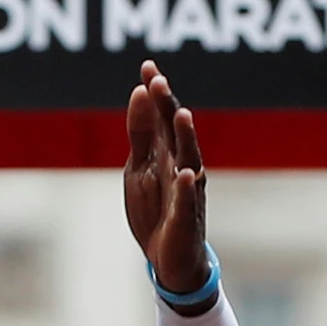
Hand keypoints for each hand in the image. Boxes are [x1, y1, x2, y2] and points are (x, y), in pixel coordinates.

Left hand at [123, 60, 208, 296]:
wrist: (168, 259)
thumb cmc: (156, 208)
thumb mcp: (139, 166)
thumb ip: (140, 132)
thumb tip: (138, 93)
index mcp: (167, 152)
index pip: (161, 116)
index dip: (155, 93)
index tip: (147, 66)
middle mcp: (181, 165)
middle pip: (175, 132)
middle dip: (167, 107)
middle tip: (158, 81)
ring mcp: (186, 191)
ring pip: (188, 159)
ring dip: (186, 138)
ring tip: (181, 115)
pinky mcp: (185, 218)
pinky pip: (188, 201)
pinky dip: (187, 188)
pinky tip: (186, 173)